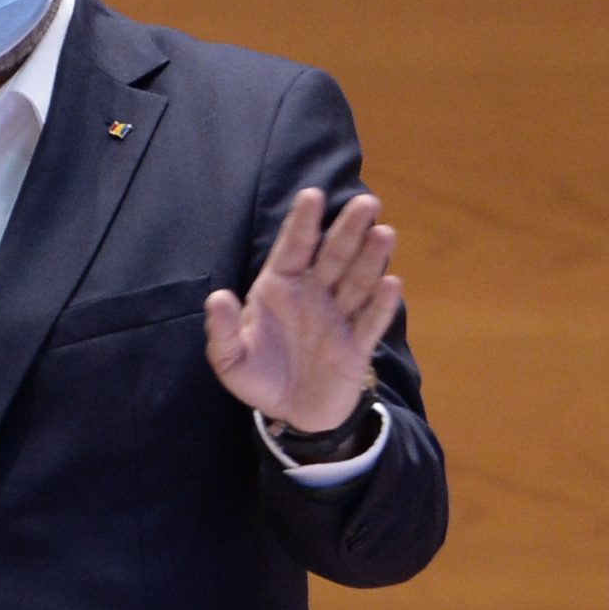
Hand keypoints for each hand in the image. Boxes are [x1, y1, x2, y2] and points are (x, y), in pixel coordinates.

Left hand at [203, 188, 400, 433]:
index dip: (302, 223)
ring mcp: (337, 319)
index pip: (292, 249)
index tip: (312, 194)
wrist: (292, 415)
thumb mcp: (230, 359)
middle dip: (347, 230)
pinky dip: (380, 305)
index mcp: (279, 289)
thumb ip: (222, 330)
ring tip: (383, 232)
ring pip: (356, 283)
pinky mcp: (357, 347)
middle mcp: (312, 296)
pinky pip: (370, 322)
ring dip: (370, 259)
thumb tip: (217, 297)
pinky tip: (391, 284)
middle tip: (366, 202)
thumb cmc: (260, 377)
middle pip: (332, 257)